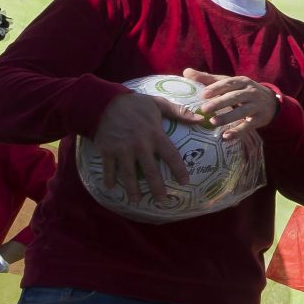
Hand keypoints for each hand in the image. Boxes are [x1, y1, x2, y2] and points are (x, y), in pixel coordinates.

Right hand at [90, 88, 200, 203]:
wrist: (103, 102)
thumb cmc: (134, 103)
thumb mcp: (158, 104)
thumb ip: (179, 112)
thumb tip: (201, 118)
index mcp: (155, 134)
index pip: (171, 156)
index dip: (179, 170)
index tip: (185, 182)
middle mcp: (139, 145)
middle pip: (150, 172)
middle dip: (157, 188)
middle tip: (163, 201)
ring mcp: (122, 149)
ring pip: (128, 175)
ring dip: (132, 189)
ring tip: (136, 201)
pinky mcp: (107, 150)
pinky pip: (108, 168)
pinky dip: (108, 179)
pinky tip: (111, 188)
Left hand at [183, 69, 277, 139]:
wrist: (271, 101)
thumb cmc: (243, 91)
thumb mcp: (230, 83)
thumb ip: (208, 79)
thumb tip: (186, 72)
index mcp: (242, 81)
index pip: (229, 83)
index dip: (216, 88)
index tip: (203, 94)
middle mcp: (251, 92)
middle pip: (235, 96)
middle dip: (220, 102)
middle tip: (204, 109)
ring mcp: (257, 106)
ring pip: (242, 111)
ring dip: (228, 117)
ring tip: (213, 122)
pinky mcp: (260, 119)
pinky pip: (248, 126)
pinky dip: (237, 132)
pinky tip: (226, 137)